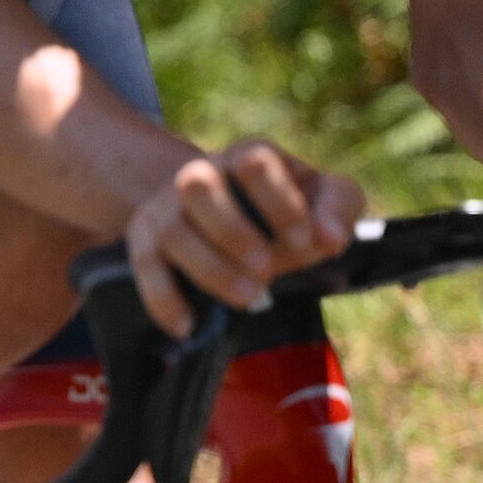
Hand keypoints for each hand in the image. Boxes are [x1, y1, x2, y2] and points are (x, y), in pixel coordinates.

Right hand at [122, 136, 365, 334]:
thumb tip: (329, 237)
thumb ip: (339, 207)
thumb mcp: (324, 197)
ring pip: (172, 230)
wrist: (226, 212)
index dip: (280, 202)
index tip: (304, 240)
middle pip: (197, 185)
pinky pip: (144, 268)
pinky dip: (164, 298)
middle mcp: (202, 174)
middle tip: (266, 269)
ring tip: (245, 298)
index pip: (255, 162)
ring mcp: (167, 208)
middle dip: (232, 231)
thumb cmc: (284, 207)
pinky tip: (189, 325)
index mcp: (248, 157)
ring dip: (208, 267)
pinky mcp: (146, 242)